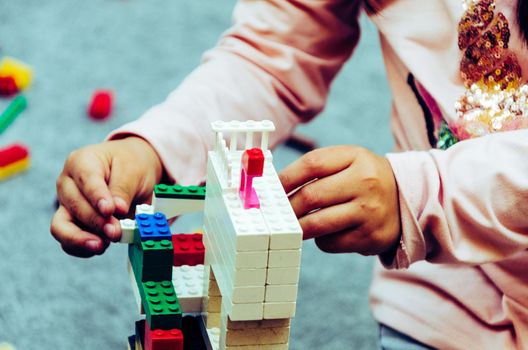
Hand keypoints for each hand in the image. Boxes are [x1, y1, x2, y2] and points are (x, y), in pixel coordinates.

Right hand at [50, 137, 162, 256]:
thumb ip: (123, 189)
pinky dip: (83, 248)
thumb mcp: (133, 170)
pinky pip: (68, 241)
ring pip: (61, 227)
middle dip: (96, 222)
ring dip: (82, 239)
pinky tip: (101, 246)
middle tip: (116, 231)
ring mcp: (67, 205)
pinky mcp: (72, 223)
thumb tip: (116, 210)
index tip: (110, 210)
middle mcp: (68, 184)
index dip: (97, 197)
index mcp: (81, 162)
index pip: (86, 181)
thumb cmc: (130, 165)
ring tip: (103, 245)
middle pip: (74, 206)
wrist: (132, 172)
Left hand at [279, 145, 399, 254]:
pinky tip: (325, 232)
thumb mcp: (348, 161)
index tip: (272, 188)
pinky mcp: (369, 238)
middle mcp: (366, 183)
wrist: (406, 201)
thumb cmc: (363, 179)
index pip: (312, 164)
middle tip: (277, 213)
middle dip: (287, 207)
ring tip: (292, 224)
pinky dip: (319, 239)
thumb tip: (276, 185)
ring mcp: (369, 212)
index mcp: (356, 157)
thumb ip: (316, 166)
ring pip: (317, 224)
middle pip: (311, 196)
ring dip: (298, 226)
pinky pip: (329, 243)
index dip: (286, 177)